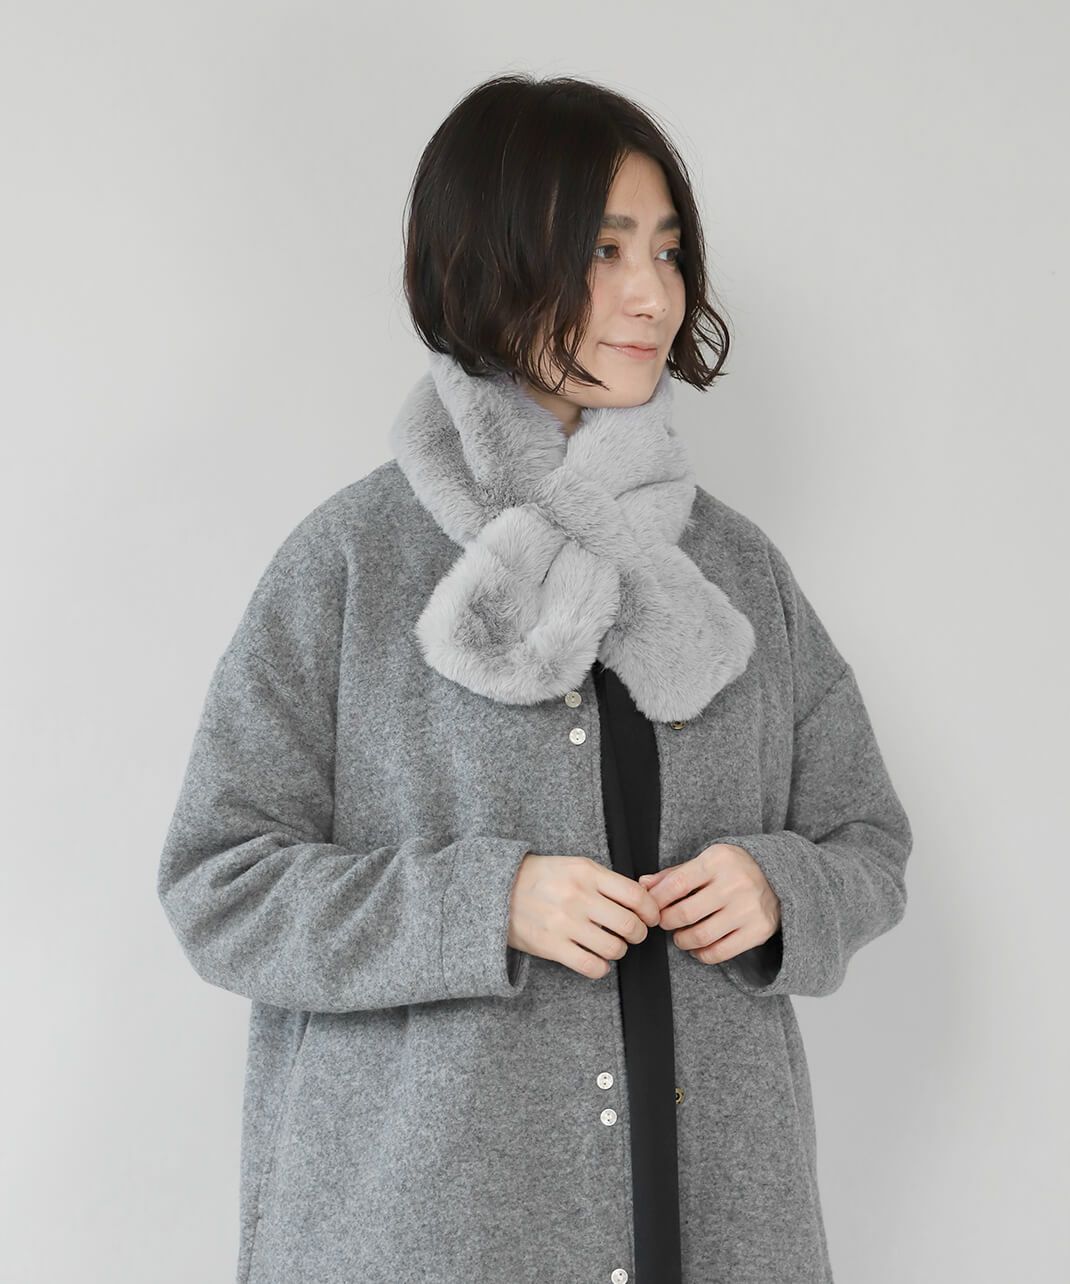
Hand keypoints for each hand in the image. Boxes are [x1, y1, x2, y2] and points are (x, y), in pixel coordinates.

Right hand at [508, 854, 661, 979]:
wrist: (499, 889)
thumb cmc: (544, 877)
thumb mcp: (576, 866)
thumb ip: (607, 881)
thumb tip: (642, 900)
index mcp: (587, 873)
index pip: (636, 895)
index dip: (651, 911)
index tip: (650, 918)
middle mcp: (577, 897)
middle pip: (629, 924)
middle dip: (638, 933)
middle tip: (634, 934)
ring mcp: (564, 923)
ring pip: (614, 948)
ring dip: (619, 950)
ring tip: (612, 945)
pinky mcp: (551, 946)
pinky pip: (591, 966)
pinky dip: (601, 967)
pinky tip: (596, 959)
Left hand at [637, 843, 780, 964]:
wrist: (780, 877)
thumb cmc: (733, 869)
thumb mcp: (706, 862)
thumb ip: (674, 874)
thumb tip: (643, 884)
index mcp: (718, 860)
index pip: (676, 884)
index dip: (656, 901)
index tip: (650, 908)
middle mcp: (735, 883)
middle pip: (685, 913)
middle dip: (667, 922)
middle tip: (665, 923)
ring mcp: (749, 908)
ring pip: (701, 936)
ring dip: (682, 940)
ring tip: (680, 936)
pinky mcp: (758, 930)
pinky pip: (721, 952)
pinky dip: (702, 954)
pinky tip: (698, 948)